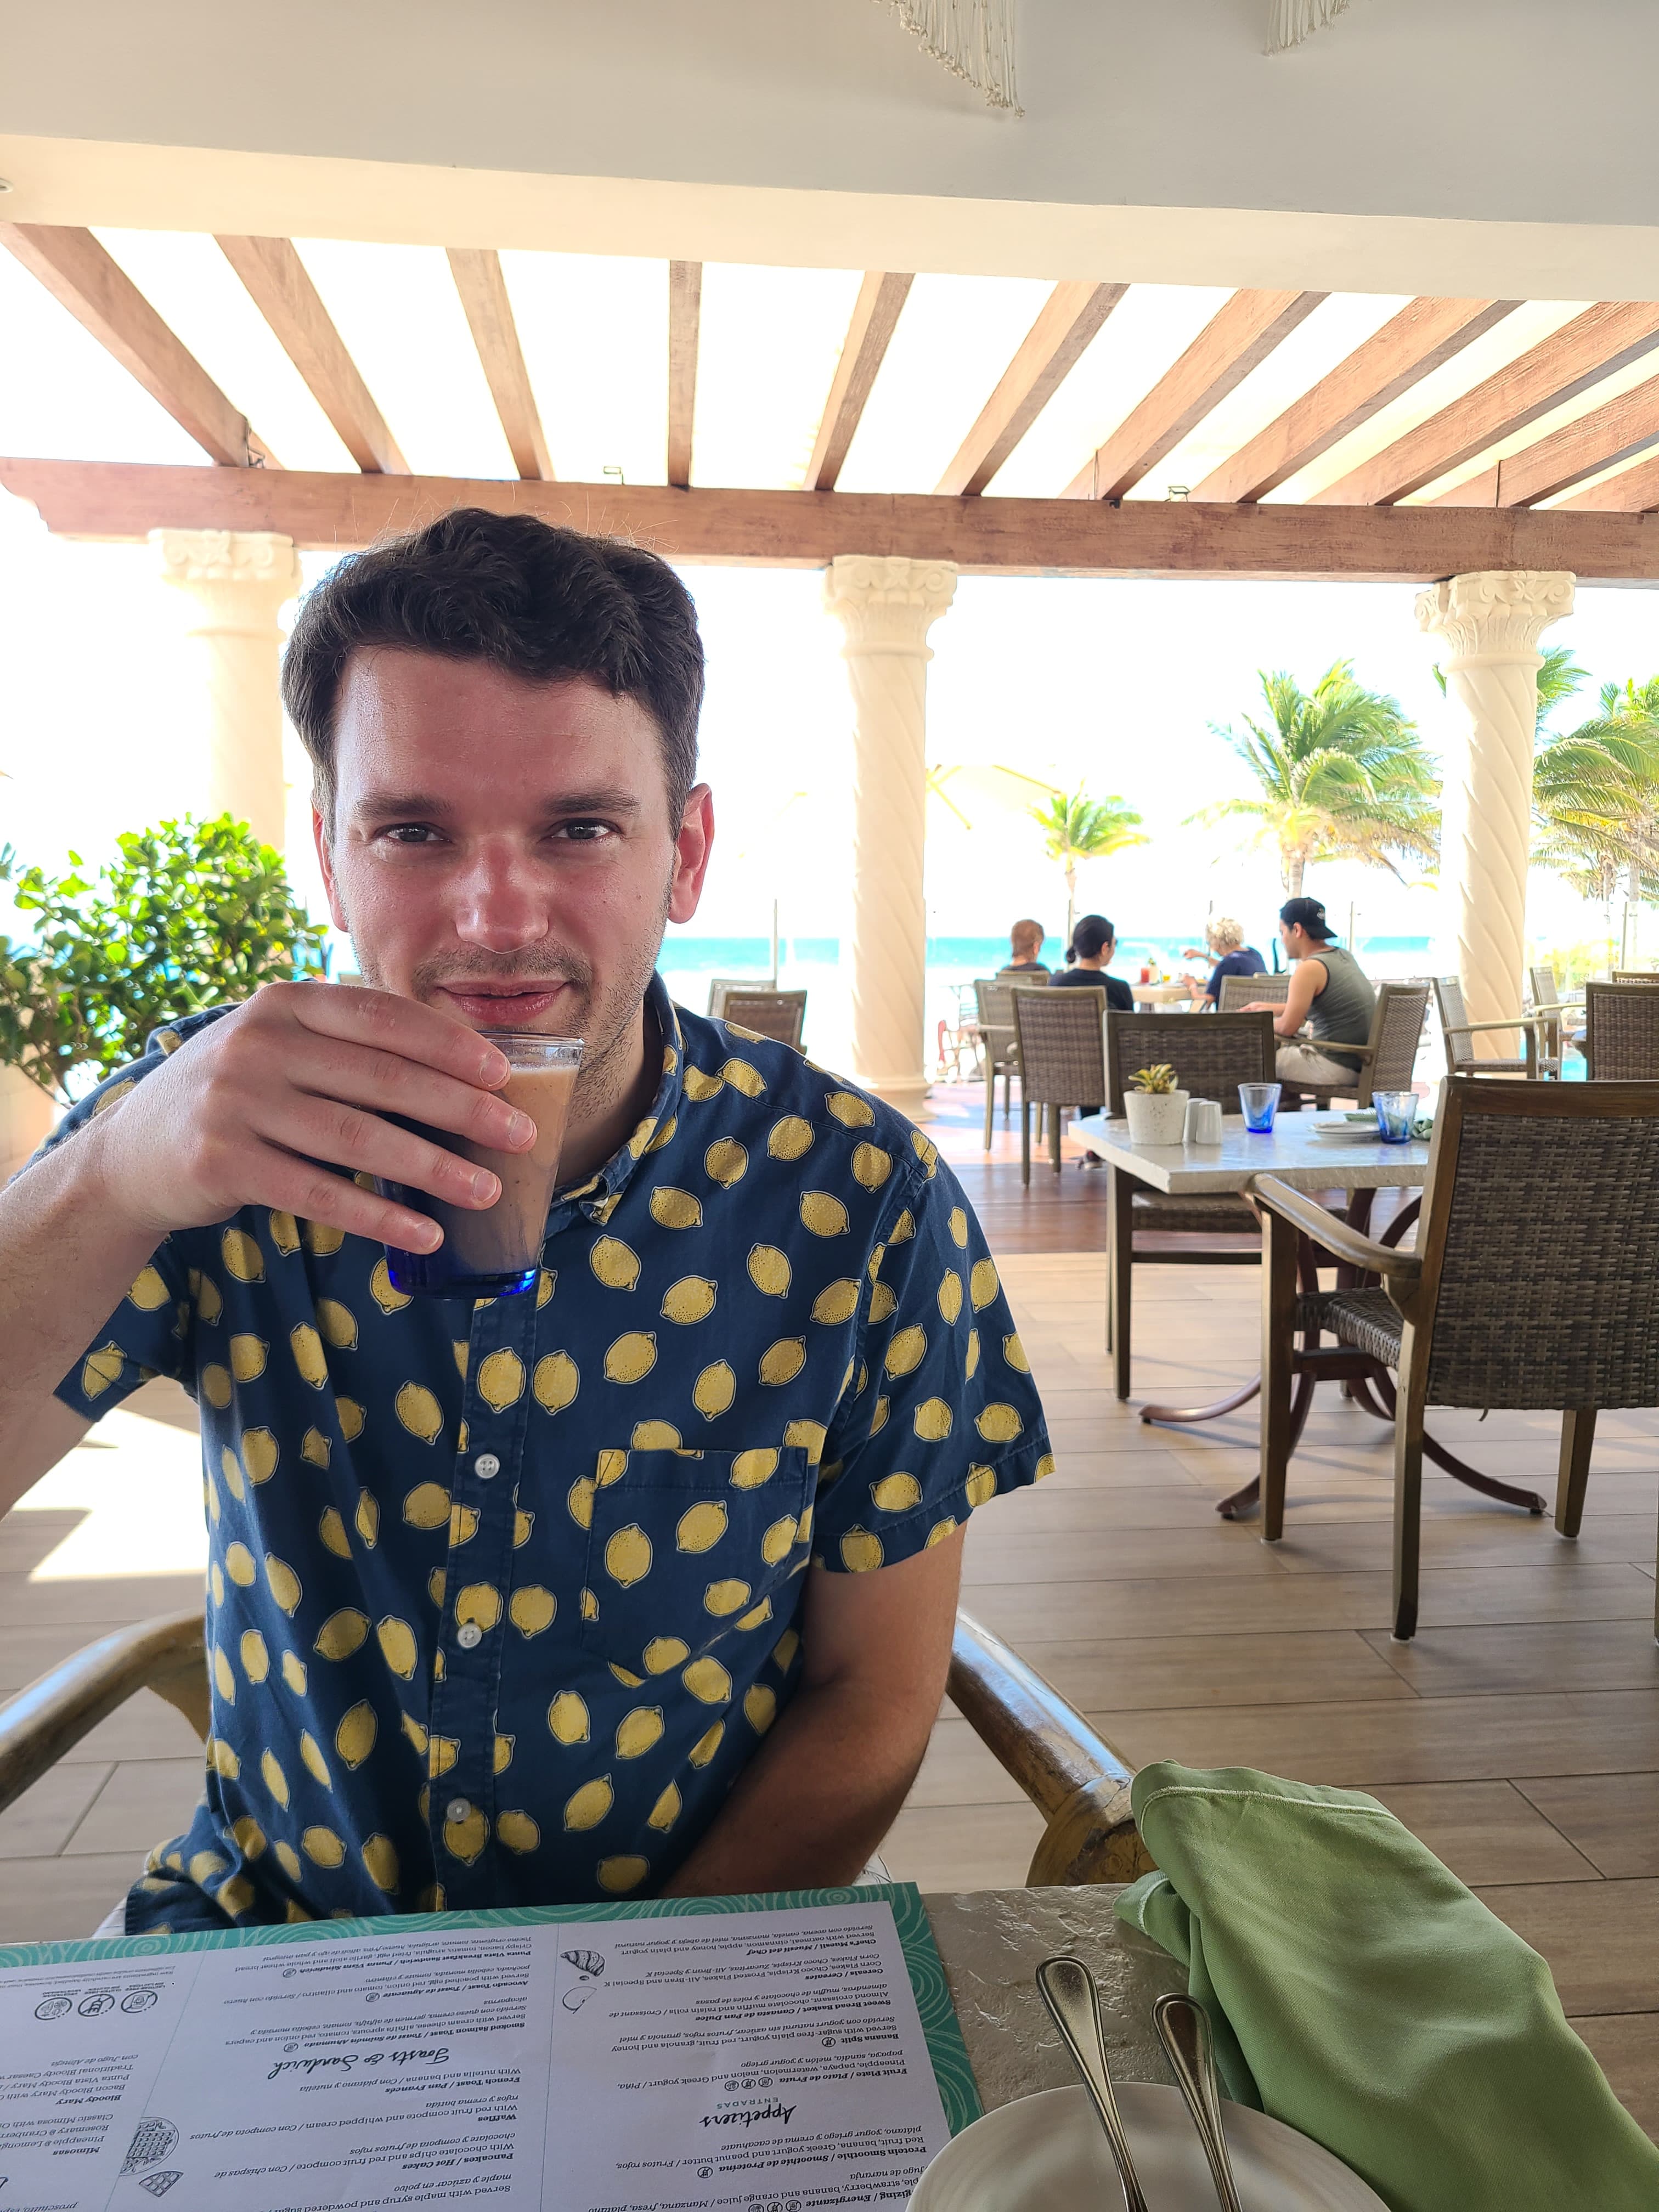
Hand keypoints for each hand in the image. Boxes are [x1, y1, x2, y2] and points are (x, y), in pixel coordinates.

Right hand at [92, 982, 533, 1252]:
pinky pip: (318, 1194)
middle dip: (462, 1109)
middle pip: (382, 1077)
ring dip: (432, 1168)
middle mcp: (258, 1044)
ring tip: (486, 1191)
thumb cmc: (240, 1094)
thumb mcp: (284, 1048)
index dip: (450, 1044)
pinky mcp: (221, 1164)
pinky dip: (378, 1216)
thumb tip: (465, 1075)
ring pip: (357, 1138)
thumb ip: (352, 1048)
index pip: (383, 1016)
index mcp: (285, 1002)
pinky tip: (423, 1232)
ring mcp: (236, 1103)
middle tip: (520, 1135)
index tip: (505, 1074)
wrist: (132, 1150)